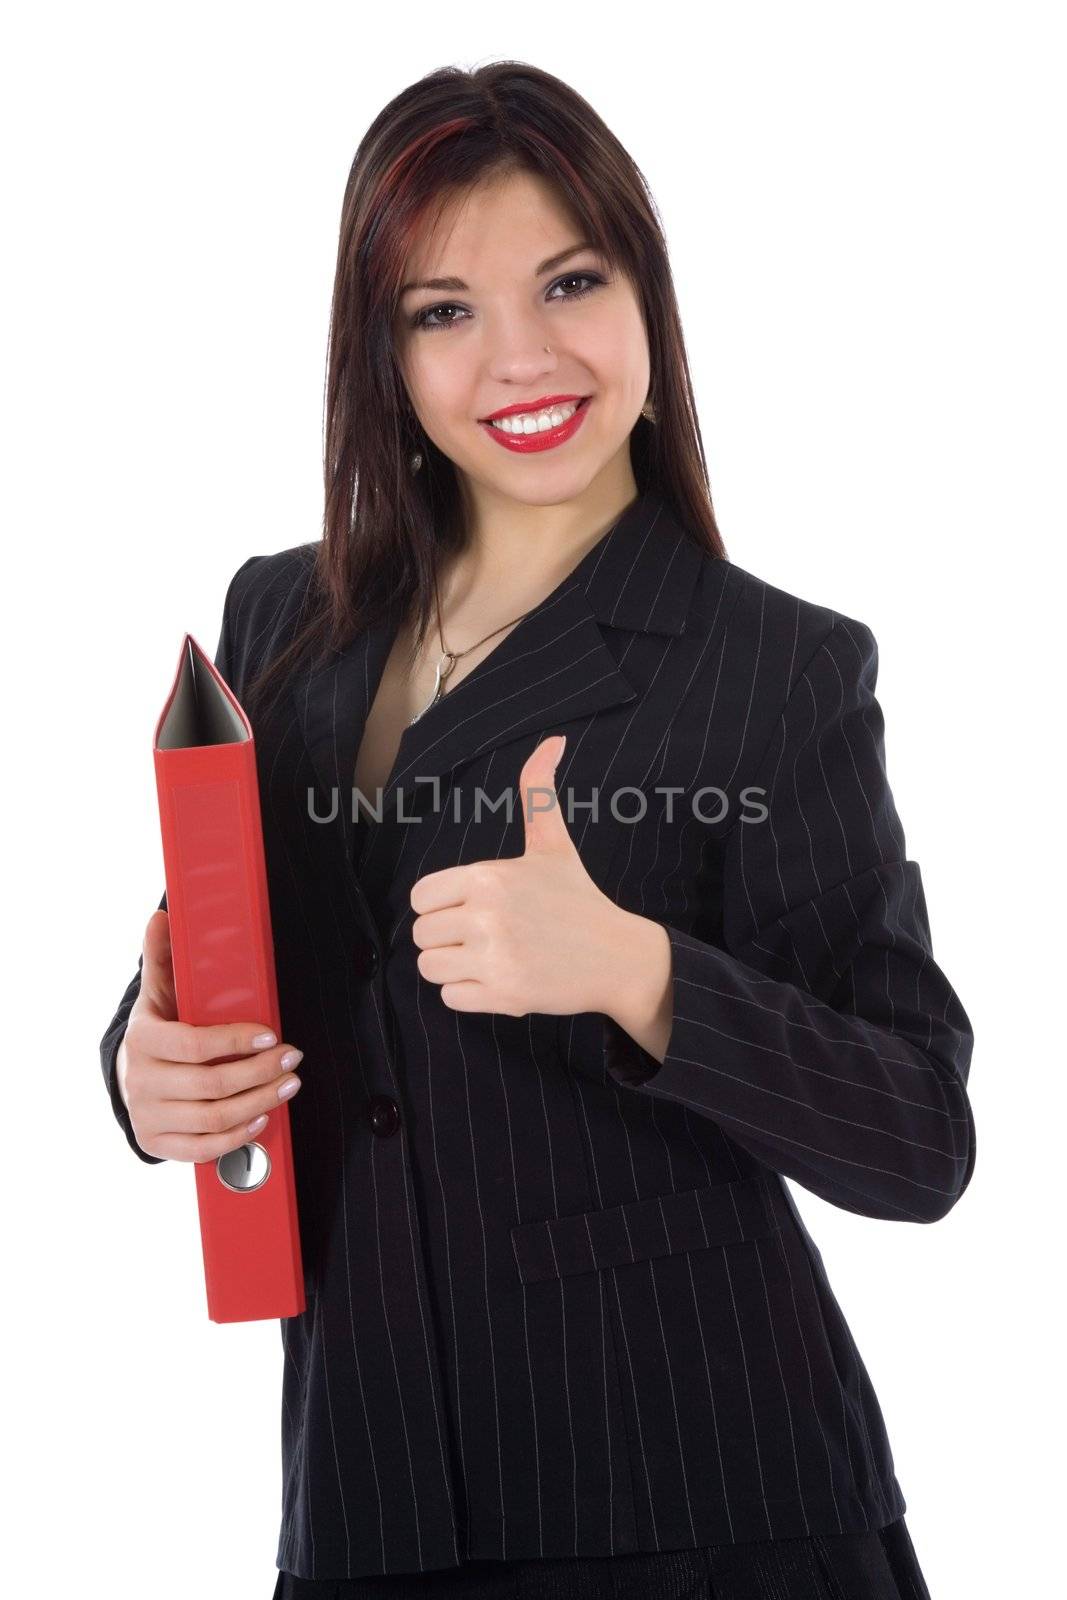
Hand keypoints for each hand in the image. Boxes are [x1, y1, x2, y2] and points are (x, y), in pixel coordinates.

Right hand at [119, 909, 304, 1161]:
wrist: (128, 1078)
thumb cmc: (156, 1032)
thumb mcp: (157, 994)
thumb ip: (162, 957)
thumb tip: (162, 916)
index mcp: (143, 1041)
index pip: (194, 1045)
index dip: (236, 1042)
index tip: (272, 1034)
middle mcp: (141, 1082)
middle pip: (211, 1084)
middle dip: (260, 1071)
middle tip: (294, 1057)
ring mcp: (149, 1116)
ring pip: (213, 1117)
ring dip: (259, 1101)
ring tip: (289, 1083)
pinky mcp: (158, 1144)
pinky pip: (203, 1149)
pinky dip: (237, 1135)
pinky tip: (262, 1117)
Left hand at [409, 734, 626, 1018]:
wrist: (619, 957)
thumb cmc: (578, 899)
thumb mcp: (554, 843)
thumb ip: (538, 792)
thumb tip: (554, 739)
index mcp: (489, 877)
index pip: (421, 896)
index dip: (440, 904)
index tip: (470, 907)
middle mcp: (487, 917)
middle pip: (421, 934)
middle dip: (446, 938)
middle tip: (482, 936)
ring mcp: (495, 959)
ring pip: (430, 967)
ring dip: (454, 967)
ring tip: (488, 958)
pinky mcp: (503, 996)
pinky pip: (450, 998)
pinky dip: (470, 994)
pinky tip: (500, 979)